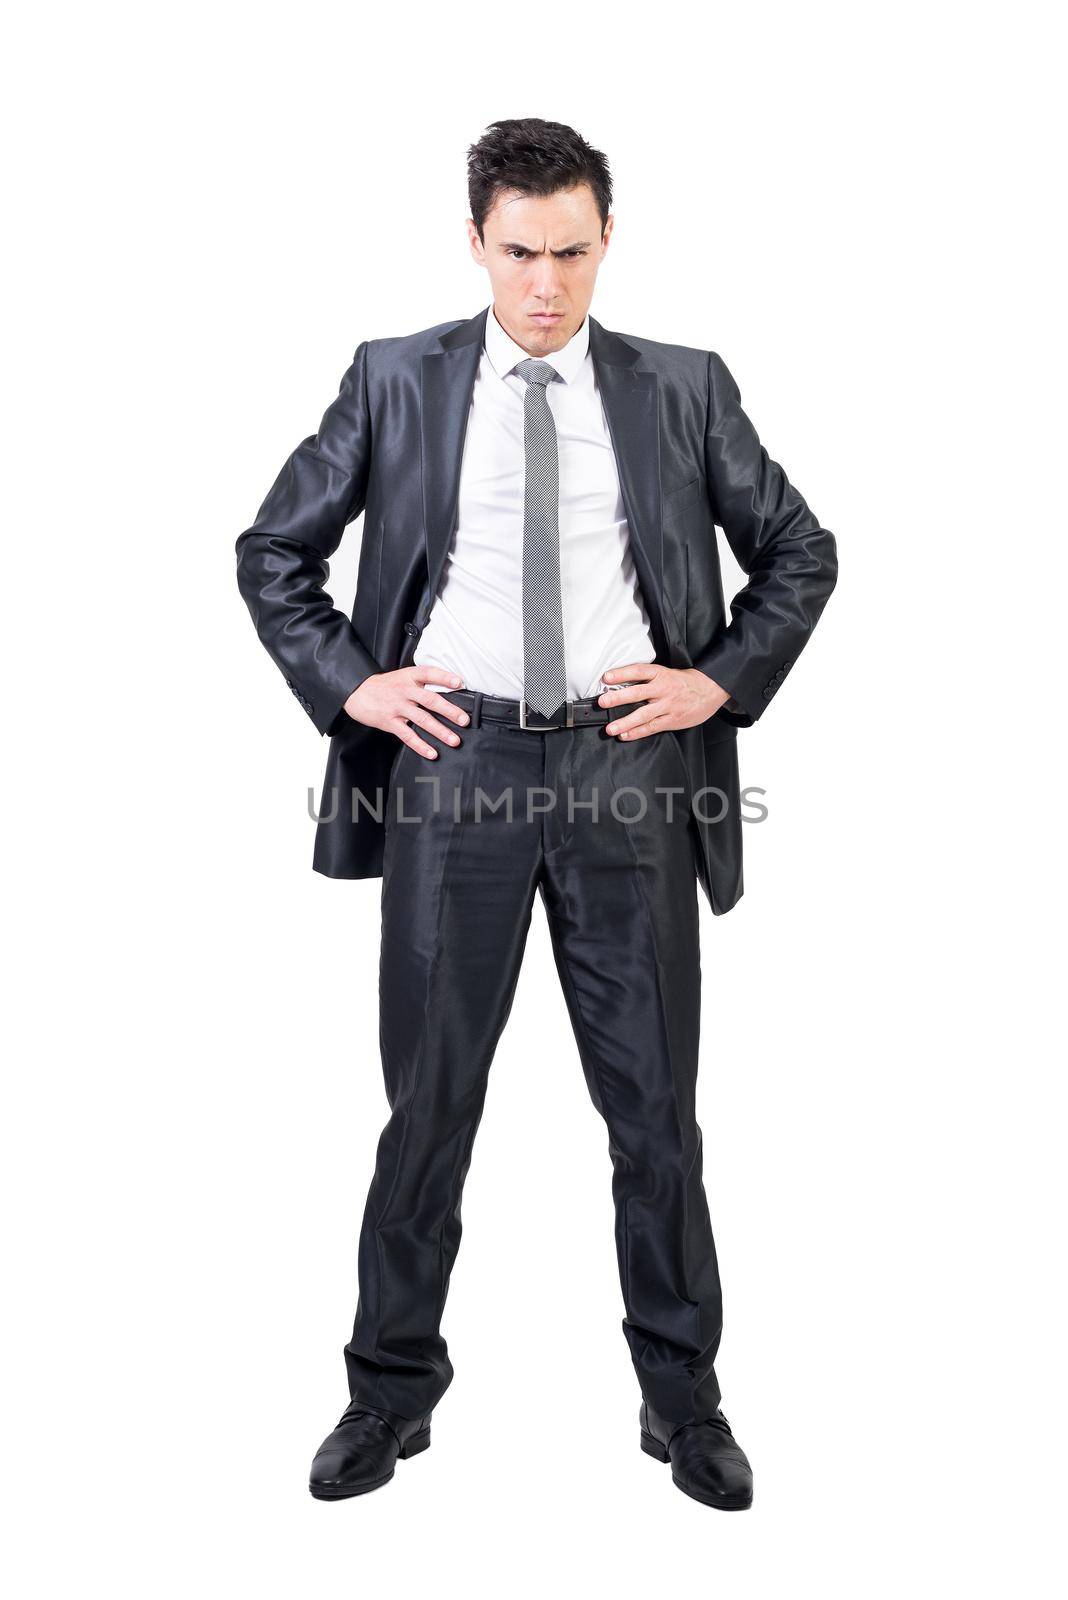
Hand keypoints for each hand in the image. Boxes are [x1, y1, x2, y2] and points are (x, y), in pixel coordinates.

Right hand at [344, 664, 469, 757]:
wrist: (357, 692)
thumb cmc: (385, 686)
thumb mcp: (402, 676)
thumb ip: (422, 682)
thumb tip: (448, 690)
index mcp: (409, 677)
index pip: (429, 673)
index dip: (445, 677)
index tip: (459, 682)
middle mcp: (405, 691)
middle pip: (430, 700)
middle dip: (450, 711)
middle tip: (464, 720)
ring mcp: (397, 707)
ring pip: (422, 720)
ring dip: (440, 731)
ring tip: (454, 740)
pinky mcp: (390, 722)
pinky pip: (407, 735)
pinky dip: (421, 745)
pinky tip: (432, 753)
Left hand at [598, 662, 730, 738]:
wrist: (711, 690)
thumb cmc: (685, 682)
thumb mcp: (667, 673)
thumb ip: (648, 678)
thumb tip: (622, 683)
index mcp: (661, 674)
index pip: (639, 671)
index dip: (622, 673)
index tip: (607, 677)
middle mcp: (663, 689)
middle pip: (637, 693)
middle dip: (618, 698)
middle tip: (603, 702)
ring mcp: (668, 706)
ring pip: (643, 714)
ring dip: (625, 722)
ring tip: (610, 728)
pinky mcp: (672, 720)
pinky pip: (652, 727)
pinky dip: (637, 732)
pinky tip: (625, 735)